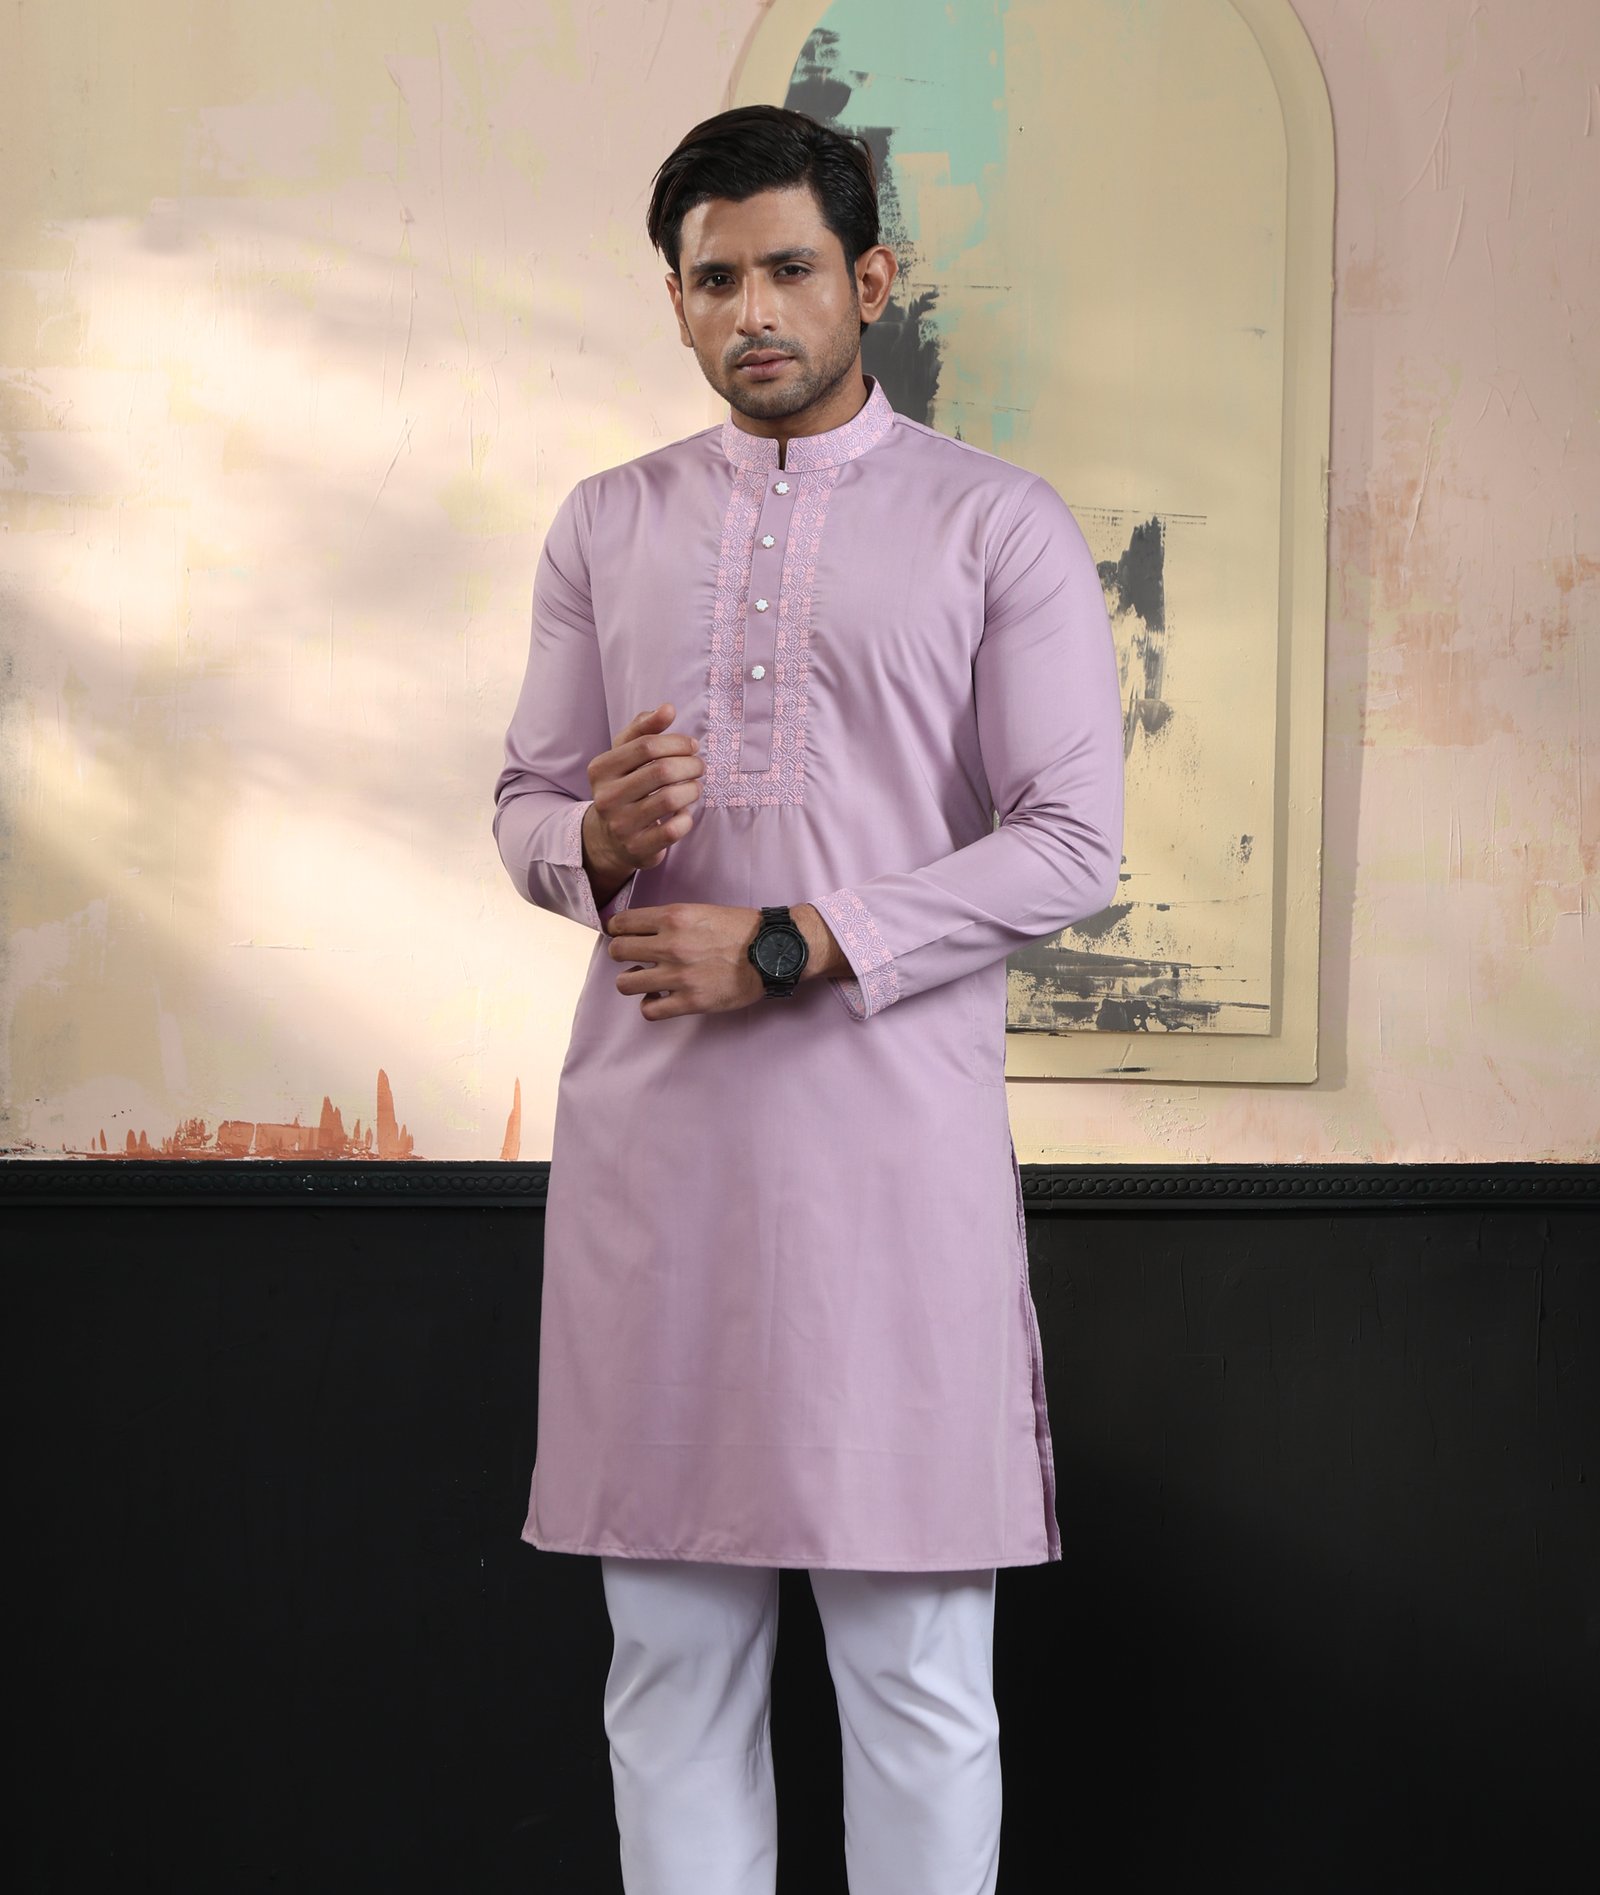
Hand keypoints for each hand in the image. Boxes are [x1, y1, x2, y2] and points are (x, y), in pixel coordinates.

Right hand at [585, 703, 702, 880]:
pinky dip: (686, 818)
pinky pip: (674, 829)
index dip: (677, 742)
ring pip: (670, 798)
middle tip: (699, 766)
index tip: (692, 746)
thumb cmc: (624, 787)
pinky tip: (684, 812)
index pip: (646, 745)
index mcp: (601, 768)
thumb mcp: (624, 755)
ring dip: (692, 789)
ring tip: (695, 787)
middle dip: (690, 765)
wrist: (608, 838)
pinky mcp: (637, 848)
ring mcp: (620, 824)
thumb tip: (668, 708)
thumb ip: (644, 728)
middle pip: (662, 770)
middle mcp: (606, 796)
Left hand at [606, 903, 765, 1020]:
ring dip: (631, 981)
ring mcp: (678, 975)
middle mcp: (670, 945)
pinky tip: (659, 998)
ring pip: (625, 983)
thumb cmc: (741, 929)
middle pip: (617, 951)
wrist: (771, 951)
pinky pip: (649, 1010)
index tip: (621, 935)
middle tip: (634, 958)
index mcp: (673, 917)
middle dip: (621, 954)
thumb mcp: (702, 911)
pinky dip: (649, 1005)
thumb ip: (671, 920)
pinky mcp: (690, 1001)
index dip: (616, 930)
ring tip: (644, 979)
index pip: (621, 923)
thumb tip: (645, 930)